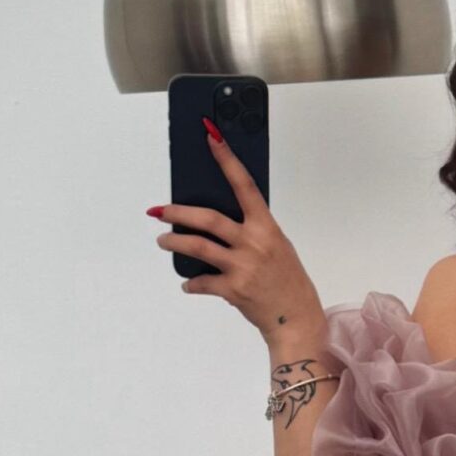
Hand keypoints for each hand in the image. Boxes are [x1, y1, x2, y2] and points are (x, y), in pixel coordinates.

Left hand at [146, 121, 319, 340]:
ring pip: (199, 247)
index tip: (211, 137)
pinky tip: (188, 284)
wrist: (296, 318)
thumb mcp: (277, 246)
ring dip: (175, 242)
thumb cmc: (287, 280)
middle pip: (208, 219)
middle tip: (160, 211)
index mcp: (267, 227)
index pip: (244, 185)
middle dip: (179, 213)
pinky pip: (203, 282)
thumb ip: (252, 230)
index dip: (226, 159)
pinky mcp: (233, 290)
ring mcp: (243, 267)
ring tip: (162, 241)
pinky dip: (192, 283)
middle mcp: (254, 243)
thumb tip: (218, 221)